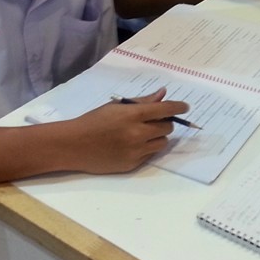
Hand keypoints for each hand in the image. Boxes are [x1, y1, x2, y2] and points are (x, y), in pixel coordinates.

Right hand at [64, 88, 189, 173]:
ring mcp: (135, 151)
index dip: (178, 107)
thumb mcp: (117, 106)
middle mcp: (137, 134)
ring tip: (143, 133)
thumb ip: (142, 101)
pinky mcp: (132, 164)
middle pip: (167, 128)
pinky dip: (147, 148)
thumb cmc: (94, 121)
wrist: (74, 145)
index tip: (186, 107)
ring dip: (158, 136)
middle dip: (164, 122)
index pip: (166, 110)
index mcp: (133, 115)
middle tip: (154, 121)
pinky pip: (150, 155)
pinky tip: (132, 144)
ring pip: (162, 143)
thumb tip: (163, 94)